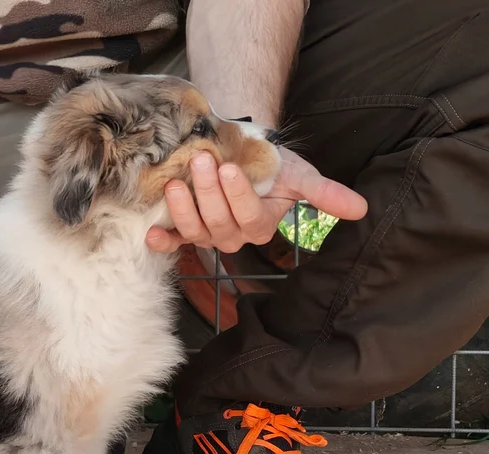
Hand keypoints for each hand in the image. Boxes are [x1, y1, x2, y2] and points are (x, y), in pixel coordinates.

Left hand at [144, 148, 367, 253]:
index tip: (230, 168)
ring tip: (176, 183)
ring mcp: (205, 234)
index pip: (251, 216)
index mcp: (261, 225)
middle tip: (201, 163)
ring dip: (184, 209)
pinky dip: (161, 241)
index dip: (238, 195)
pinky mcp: (182, 230)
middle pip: (220, 223)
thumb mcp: (297, 174)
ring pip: (195, 231)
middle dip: (209, 194)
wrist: (235, 150)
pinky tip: (151, 233)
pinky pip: (172, 242)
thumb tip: (362, 209)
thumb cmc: (268, 163)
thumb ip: (324, 193)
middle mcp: (233, 236)